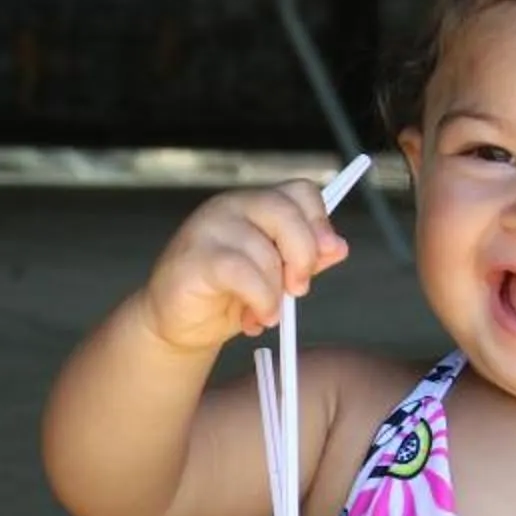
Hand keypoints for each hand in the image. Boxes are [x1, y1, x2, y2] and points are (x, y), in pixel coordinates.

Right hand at [138, 183, 352, 353]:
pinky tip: (255, 318)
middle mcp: (230, 207)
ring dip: (275, 293)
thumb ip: (305, 259)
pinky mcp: (194, 257)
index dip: (320, 221)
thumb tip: (339, 247)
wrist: (176, 324)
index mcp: (254, 205)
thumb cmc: (224, 295)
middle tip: (299, 289)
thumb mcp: (275, 276)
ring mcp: (208, 229)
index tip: (327, 253)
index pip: (300, 191)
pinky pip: (242, 272)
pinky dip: (259, 300)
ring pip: (264, 251)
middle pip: (285, 211)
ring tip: (266, 314)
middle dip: (303, 255)